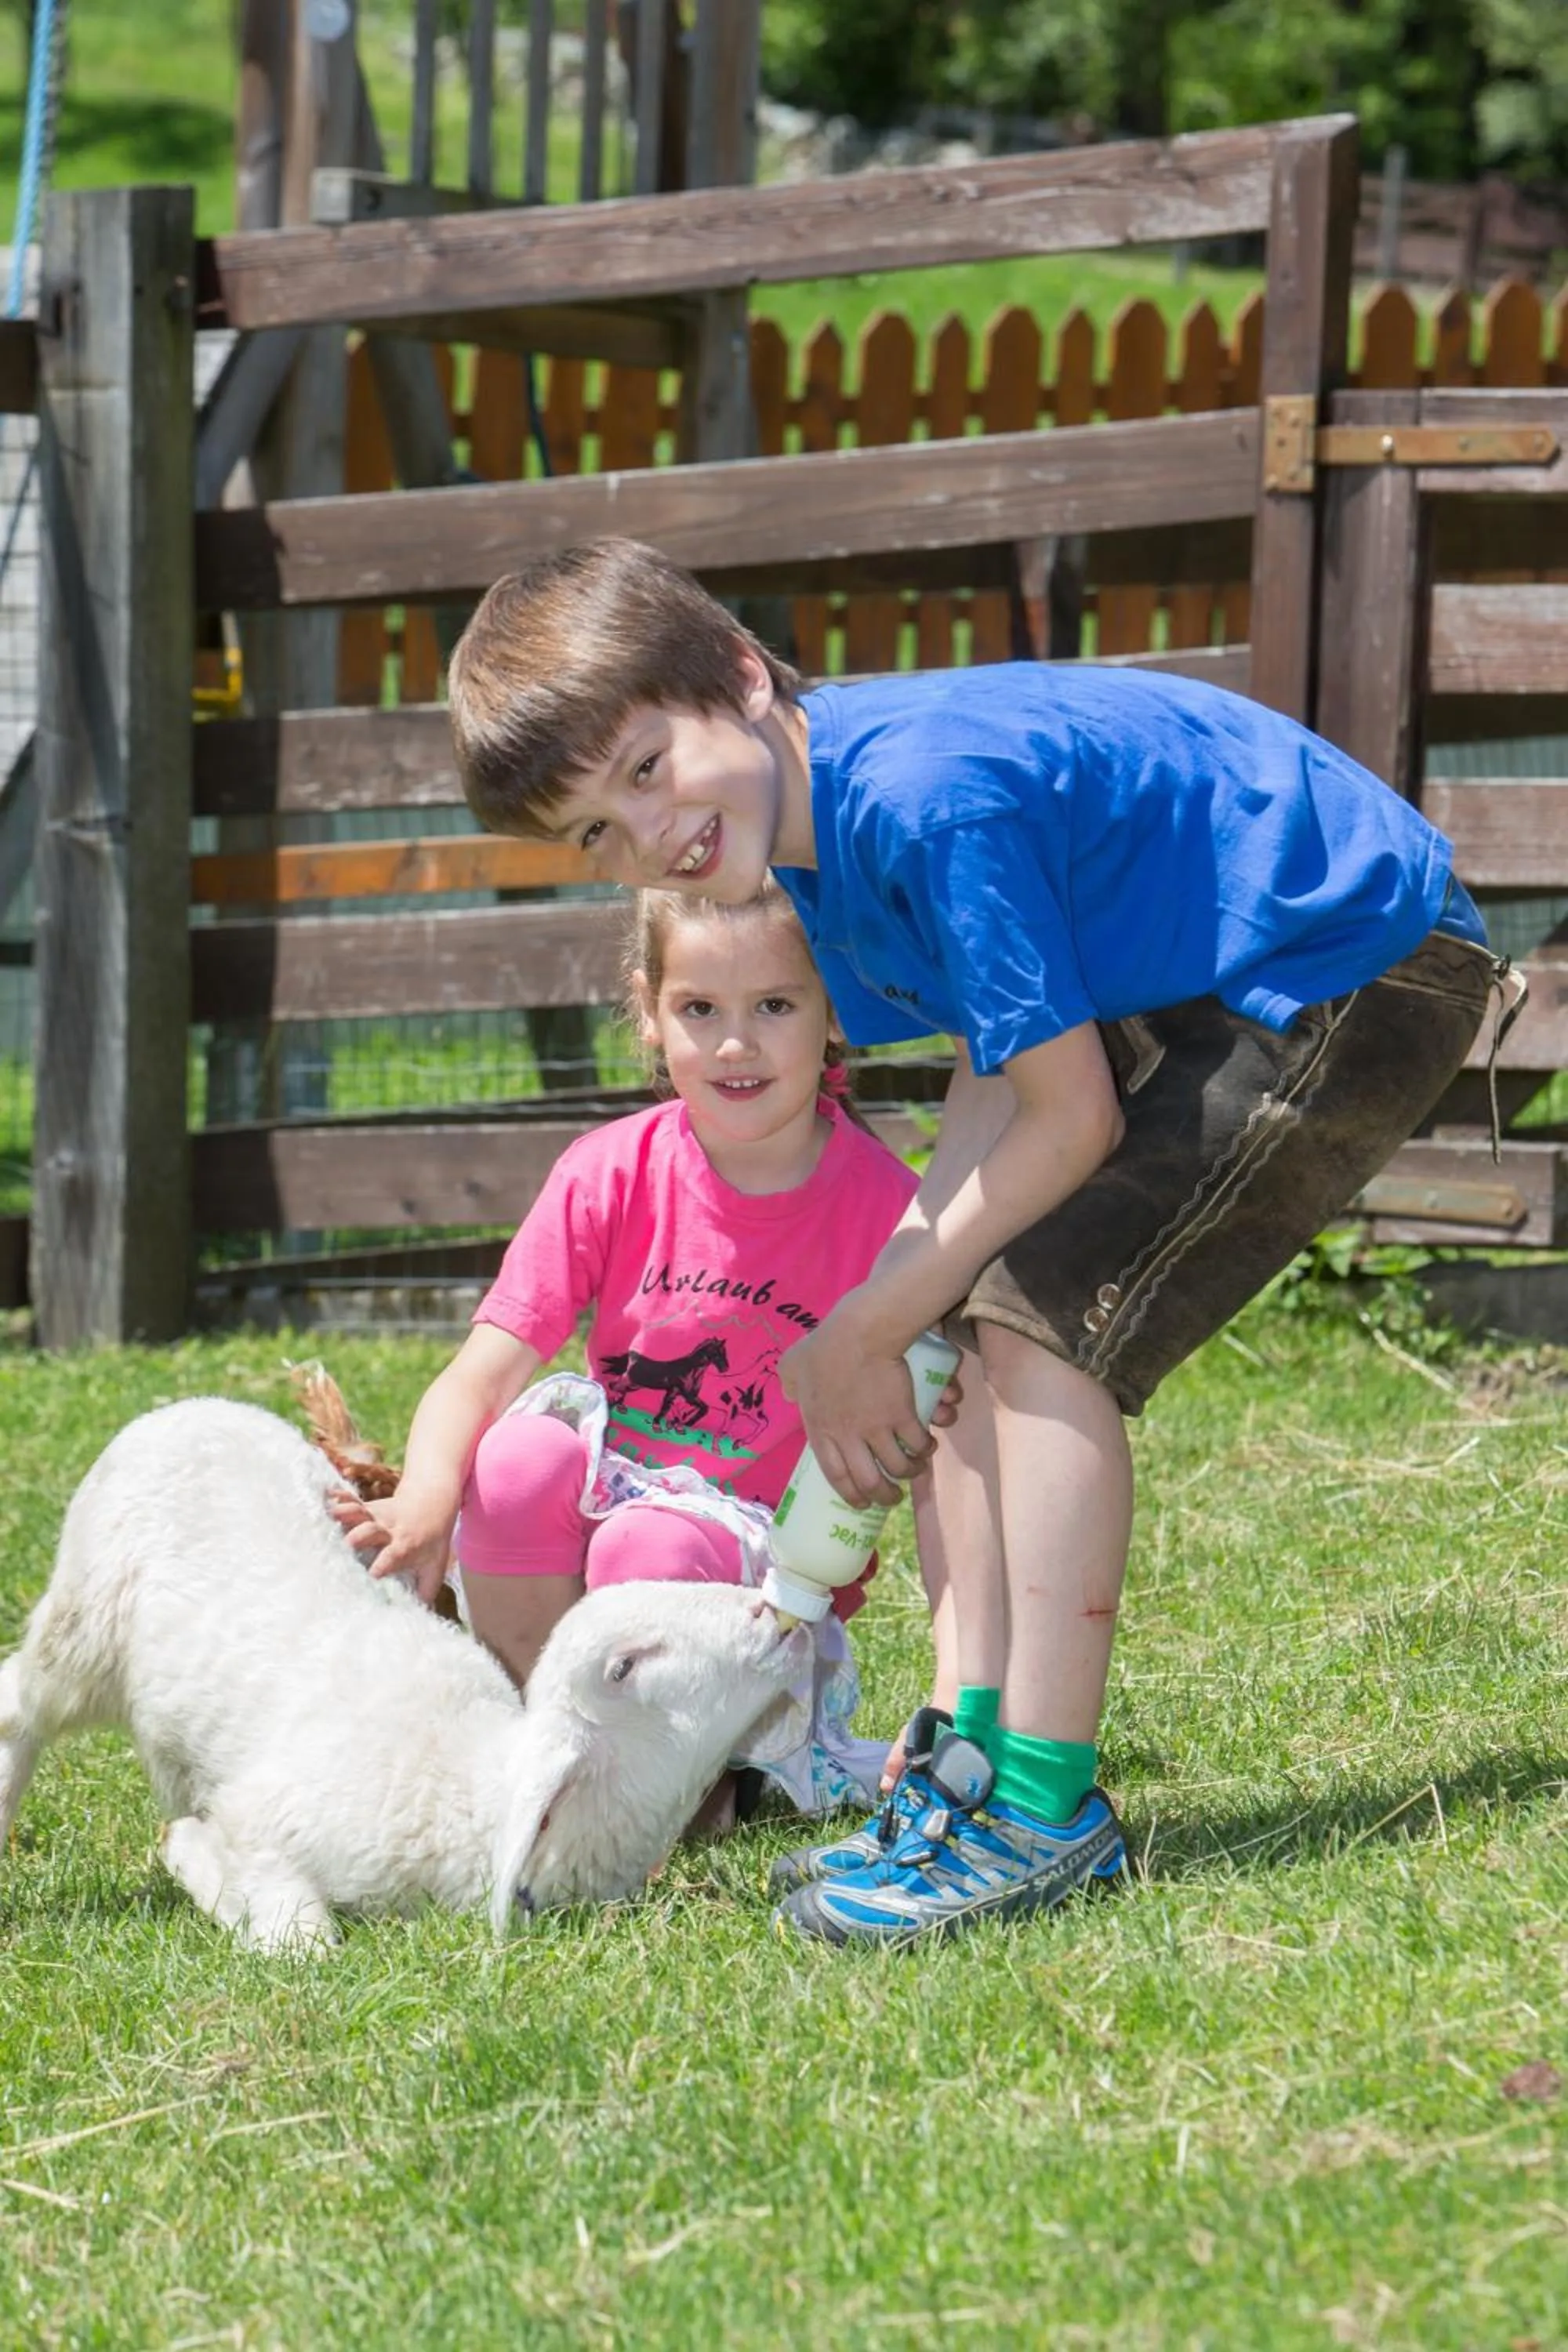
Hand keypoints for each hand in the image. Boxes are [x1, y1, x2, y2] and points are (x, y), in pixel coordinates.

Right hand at [329, 1485, 455, 1608]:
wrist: (433, 1501)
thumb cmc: (432, 1540)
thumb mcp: (435, 1565)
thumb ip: (426, 1590)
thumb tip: (418, 1617)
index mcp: (404, 1545)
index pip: (392, 1556)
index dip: (381, 1565)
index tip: (371, 1575)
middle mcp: (388, 1530)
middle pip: (370, 1531)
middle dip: (356, 1537)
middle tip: (343, 1546)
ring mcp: (376, 1516)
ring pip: (358, 1512)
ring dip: (343, 1514)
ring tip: (326, 1516)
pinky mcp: (367, 1507)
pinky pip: (352, 1500)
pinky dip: (338, 1497)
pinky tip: (324, 1495)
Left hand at [780, 1315, 935, 1508]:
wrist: (859, 1334)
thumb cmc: (823, 1347)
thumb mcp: (793, 1366)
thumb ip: (789, 1381)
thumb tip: (788, 1391)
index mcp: (821, 1430)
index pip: (835, 1474)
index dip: (849, 1493)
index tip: (861, 1502)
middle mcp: (848, 1437)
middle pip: (868, 1480)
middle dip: (883, 1495)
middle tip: (892, 1497)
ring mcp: (877, 1429)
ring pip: (897, 1467)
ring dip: (910, 1473)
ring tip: (915, 1471)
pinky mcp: (902, 1416)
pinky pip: (917, 1443)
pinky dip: (925, 1449)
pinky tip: (928, 1446)